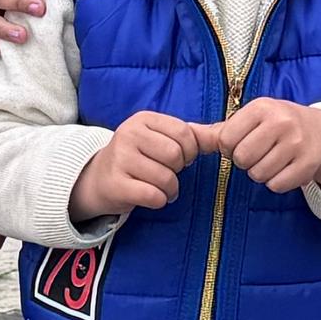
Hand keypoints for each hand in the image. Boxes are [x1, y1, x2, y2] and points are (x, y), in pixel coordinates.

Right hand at [68, 111, 199, 225]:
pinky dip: (160, 200)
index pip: (184, 132)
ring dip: (170, 189)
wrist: (97, 179)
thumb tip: (222, 136)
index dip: (191, 150)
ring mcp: (120, 159)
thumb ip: (192, 136)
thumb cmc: (137, 158)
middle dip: (179, 170)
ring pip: (166, 178)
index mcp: (143, 119)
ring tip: (161, 188)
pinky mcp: (116, 185)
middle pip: (176, 155)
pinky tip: (152, 197)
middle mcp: (129, 134)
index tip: (182, 158)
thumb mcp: (159, 138)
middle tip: (168, 173)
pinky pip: (154, 196)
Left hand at [216, 95, 320, 199]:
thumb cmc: (273, 125)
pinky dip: (276, 182)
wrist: (318, 130)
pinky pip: (277, 185)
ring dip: (260, 172)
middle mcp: (281, 122)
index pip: (226, 140)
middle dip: (245, 161)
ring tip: (271, 159)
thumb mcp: (249, 119)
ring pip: (259, 174)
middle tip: (258, 153)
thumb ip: (218, 131)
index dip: (230, 147)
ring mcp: (297, 143)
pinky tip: (284, 168)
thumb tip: (186, 133)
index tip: (243, 142)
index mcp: (262, 107)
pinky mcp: (308, 164)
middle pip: (242, 159)